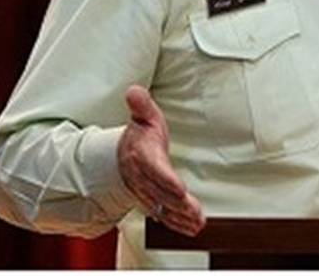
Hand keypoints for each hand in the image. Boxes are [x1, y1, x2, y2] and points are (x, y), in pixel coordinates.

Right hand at [117, 85, 205, 236]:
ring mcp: (147, 192)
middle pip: (161, 193)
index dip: (166, 181)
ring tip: (197, 222)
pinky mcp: (152, 201)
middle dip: (177, 204)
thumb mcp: (143, 116)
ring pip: (163, 207)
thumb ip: (140, 105)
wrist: (121, 156)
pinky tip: (192, 227)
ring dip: (180, 217)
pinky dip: (177, 223)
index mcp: (142, 156)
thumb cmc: (140, 135)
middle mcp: (143, 178)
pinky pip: (164, 215)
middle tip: (194, 211)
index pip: (155, 170)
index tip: (179, 189)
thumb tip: (133, 90)